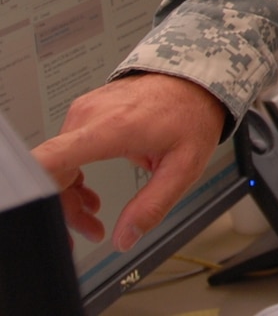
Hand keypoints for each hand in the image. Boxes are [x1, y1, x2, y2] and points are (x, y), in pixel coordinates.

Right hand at [32, 74, 227, 249]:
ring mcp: (85, 110)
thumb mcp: (184, 166)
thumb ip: (153, 205)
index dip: (39, 191)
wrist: (196, 80)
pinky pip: (66, 150)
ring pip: (57, 164)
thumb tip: (126, 238)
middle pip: (51, 172)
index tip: (47, 215)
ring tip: (93, 216)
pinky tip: (90, 191)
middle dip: (66, 209)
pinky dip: (73, 175)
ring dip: (70, 195)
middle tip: (90, 231)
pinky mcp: (86, 111)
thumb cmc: (192, 115)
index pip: (50, 158)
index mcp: (111, 128)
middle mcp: (90, 115)